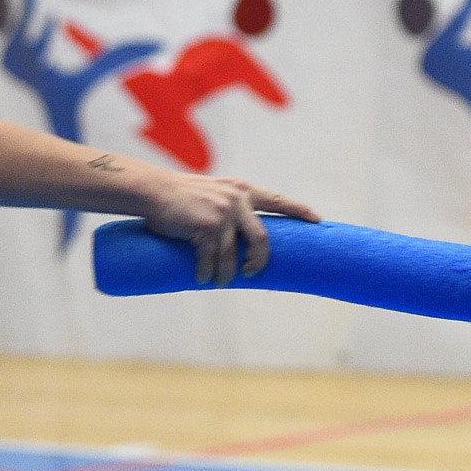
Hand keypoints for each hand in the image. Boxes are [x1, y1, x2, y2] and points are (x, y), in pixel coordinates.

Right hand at [143, 173, 318, 287]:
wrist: (153, 190)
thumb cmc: (181, 196)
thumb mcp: (213, 193)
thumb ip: (230, 208)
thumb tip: (241, 239)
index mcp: (242, 190)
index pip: (277, 201)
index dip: (299, 211)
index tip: (317, 220)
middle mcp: (237, 200)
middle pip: (261, 240)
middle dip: (258, 262)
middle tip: (251, 273)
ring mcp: (222, 214)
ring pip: (232, 256)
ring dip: (225, 274)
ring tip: (219, 281)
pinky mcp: (206, 228)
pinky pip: (210, 260)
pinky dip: (205, 272)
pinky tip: (201, 277)